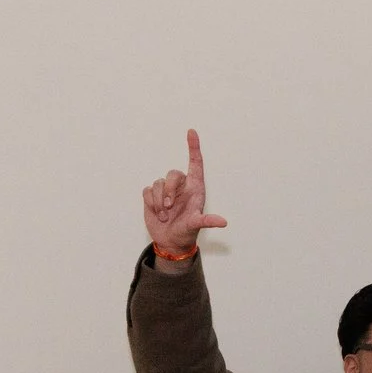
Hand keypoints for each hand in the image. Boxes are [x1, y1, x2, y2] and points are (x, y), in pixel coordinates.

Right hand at [141, 129, 228, 264]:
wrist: (170, 241)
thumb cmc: (187, 231)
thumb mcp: (196, 226)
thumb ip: (207, 221)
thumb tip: (223, 222)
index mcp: (195, 188)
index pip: (195, 163)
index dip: (193, 147)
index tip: (191, 132)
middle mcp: (181, 186)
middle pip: (173, 173)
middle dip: (169, 190)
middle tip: (170, 208)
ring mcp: (166, 190)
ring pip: (158, 183)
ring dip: (160, 202)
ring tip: (166, 216)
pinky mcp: (153, 195)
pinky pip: (148, 190)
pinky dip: (151, 203)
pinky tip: (157, 214)